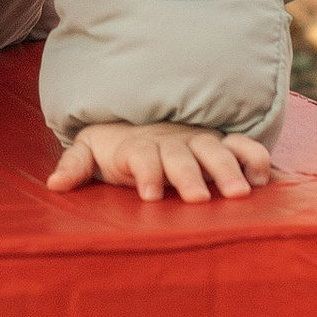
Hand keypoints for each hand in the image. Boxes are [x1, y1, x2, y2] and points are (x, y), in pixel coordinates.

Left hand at [49, 122, 276, 203]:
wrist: (140, 116)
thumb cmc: (115, 145)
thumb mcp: (89, 151)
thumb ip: (75, 166)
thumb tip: (53, 184)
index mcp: (138, 146)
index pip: (142, 157)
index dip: (146, 174)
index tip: (149, 196)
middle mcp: (170, 142)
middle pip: (181, 156)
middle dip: (189, 175)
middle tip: (199, 199)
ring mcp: (197, 141)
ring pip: (214, 151)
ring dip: (228, 169)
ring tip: (239, 194)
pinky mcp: (219, 144)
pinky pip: (241, 144)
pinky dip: (254, 156)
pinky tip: (264, 177)